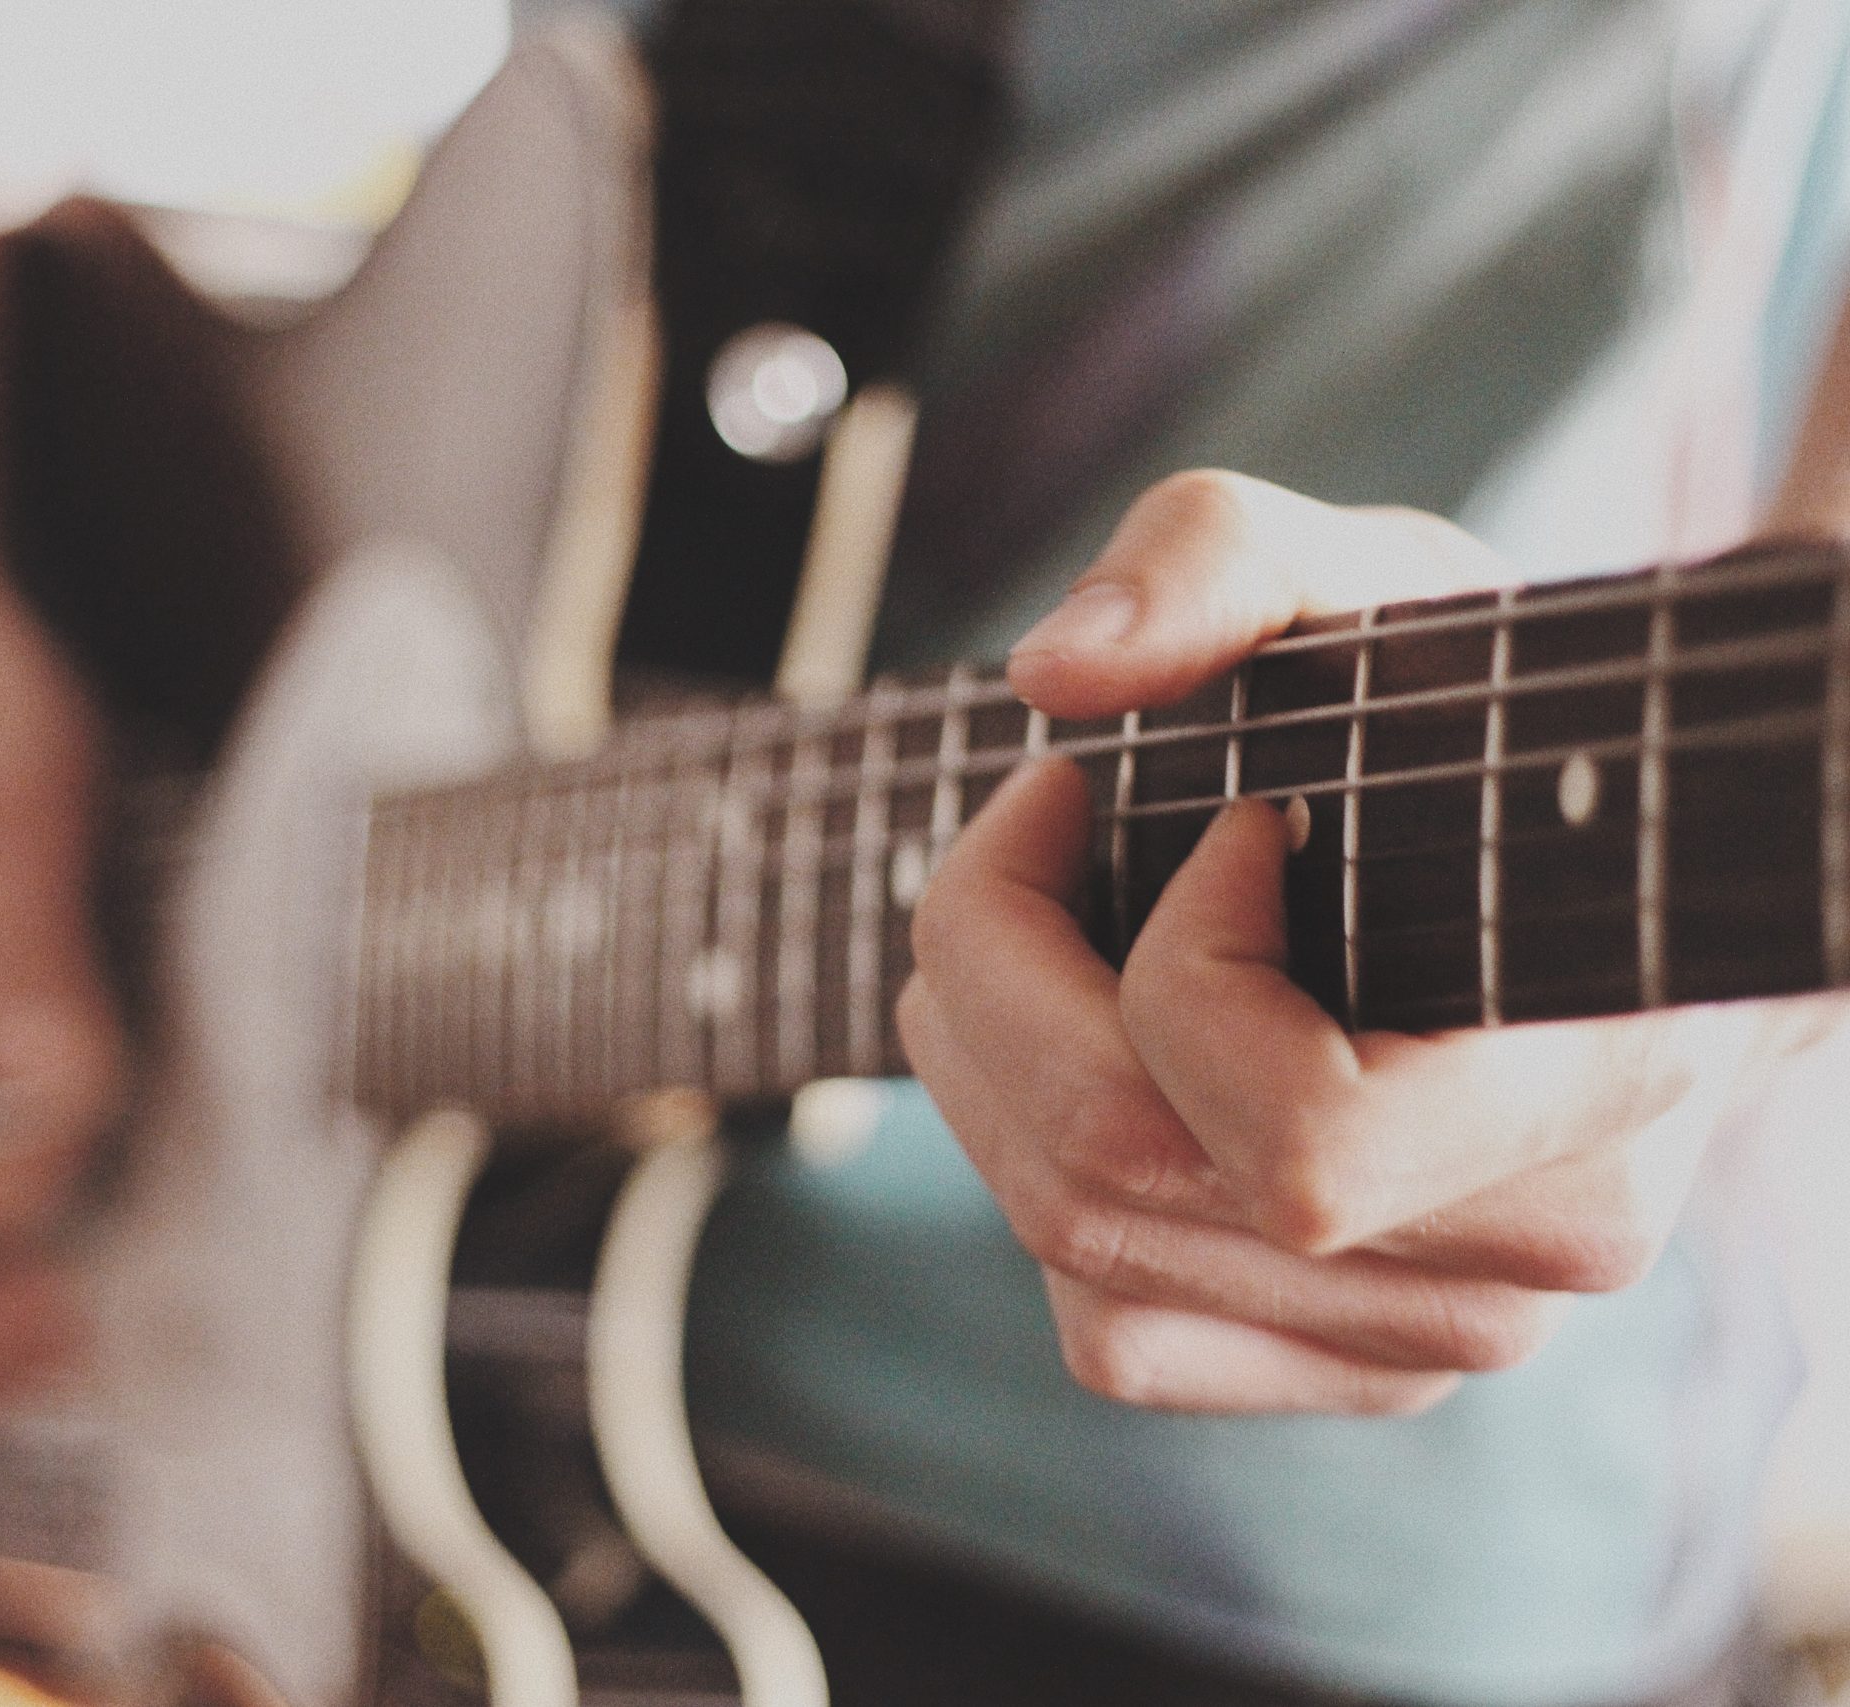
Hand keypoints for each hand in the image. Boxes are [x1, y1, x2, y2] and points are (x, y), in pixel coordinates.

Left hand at [896, 471, 1834, 1413]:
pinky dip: (1040, 1185)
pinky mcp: (1362, 1368)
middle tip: (1034, 828)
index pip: (1297, 1142)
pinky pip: (1115, 1333)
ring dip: (987, 1070)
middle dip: (996, 975)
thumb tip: (1054, 674)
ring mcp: (1444, 1336)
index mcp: (1598, 1075)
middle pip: (1116, 1186)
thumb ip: (1223, 561)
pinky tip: (1082, 1052)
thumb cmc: (1490, 728)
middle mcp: (1528, 1250)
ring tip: (1030, 929)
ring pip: (1083, 1262)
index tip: (1225, 817)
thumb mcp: (1375, 585)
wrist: (1614, 873)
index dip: (1183, 969)